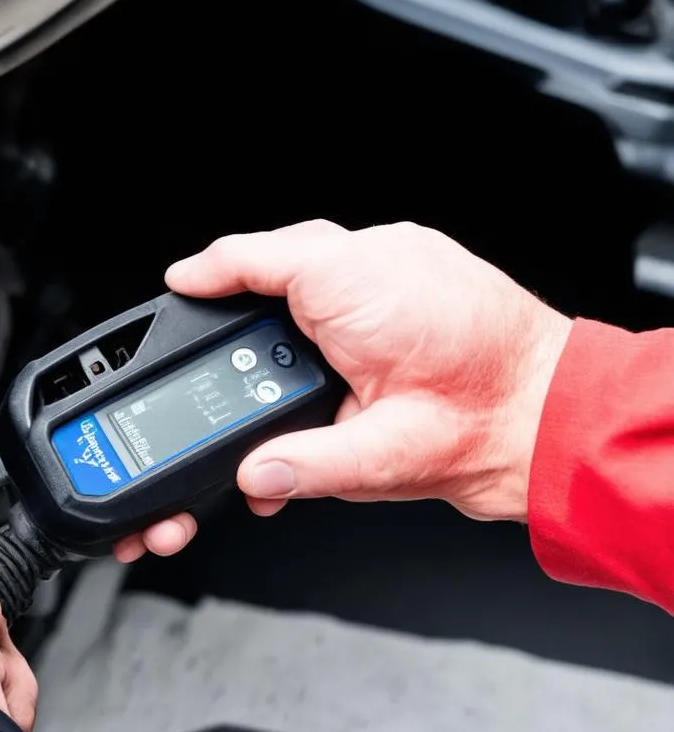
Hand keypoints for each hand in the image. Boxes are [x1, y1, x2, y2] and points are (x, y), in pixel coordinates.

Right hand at [114, 220, 570, 560]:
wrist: (551, 419)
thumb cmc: (482, 427)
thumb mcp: (381, 457)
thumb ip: (306, 462)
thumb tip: (254, 475)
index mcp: (362, 289)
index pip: (261, 257)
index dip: (209, 271)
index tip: (180, 283)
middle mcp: (385, 262)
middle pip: (288, 256)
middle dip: (247, 291)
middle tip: (220, 330)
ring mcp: (409, 261)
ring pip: (322, 263)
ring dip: (289, 298)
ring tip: (275, 354)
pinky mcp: (425, 271)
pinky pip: (355, 270)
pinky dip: (326, 298)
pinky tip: (325, 343)